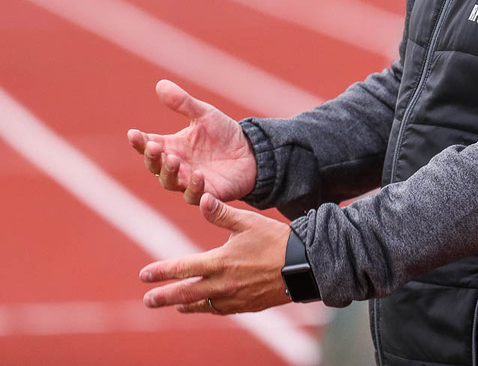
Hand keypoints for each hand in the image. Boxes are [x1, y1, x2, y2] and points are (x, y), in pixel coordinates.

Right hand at [127, 79, 256, 203]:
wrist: (250, 152)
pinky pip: (198, 197)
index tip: (133, 133)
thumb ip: (183, 103)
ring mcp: (190, 182)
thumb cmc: (223, 134)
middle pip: (156, 167)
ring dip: (170, 174)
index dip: (139, 141)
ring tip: (174, 160)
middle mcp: (177, 167)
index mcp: (172, 147)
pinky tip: (200, 181)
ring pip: (171, 183)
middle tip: (154, 147)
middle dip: (153, 158)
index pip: (148, 145)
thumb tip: (160, 84)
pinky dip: (197, 192)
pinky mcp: (208, 193)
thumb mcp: (204, 114)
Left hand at [140, 194, 292, 313]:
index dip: (161, 272)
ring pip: (202, 305)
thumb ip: (221, 213)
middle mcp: (223, 284)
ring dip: (184, 305)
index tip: (144, 275)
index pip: (183, 268)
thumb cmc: (275, 240)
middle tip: (148, 300)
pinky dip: (207, 308)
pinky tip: (204, 306)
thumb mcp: (248, 222)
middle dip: (164, 297)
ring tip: (173, 306)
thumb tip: (201, 198)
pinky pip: (220, 310)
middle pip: (186, 294)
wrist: (303, 266)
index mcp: (221, 261)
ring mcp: (234, 299)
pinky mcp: (246, 306)